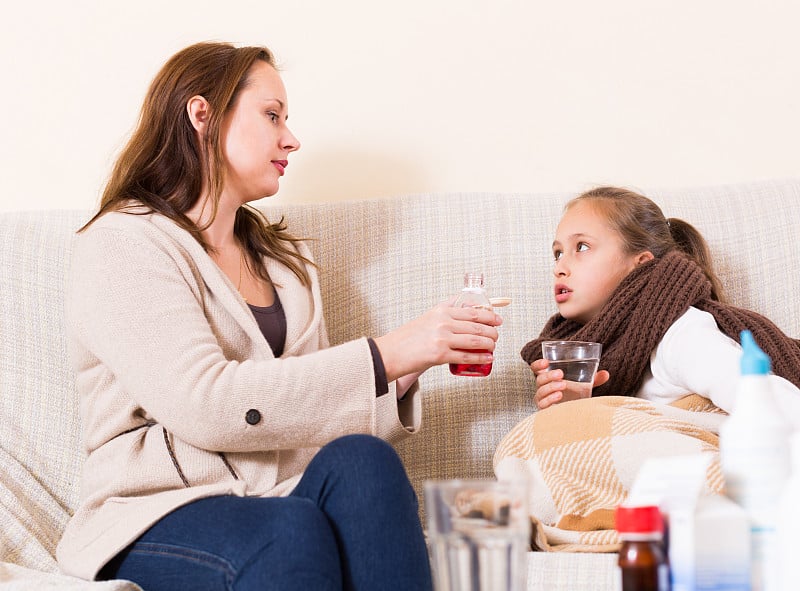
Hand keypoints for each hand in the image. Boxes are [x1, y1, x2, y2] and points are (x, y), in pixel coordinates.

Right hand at [374, 300, 501, 382]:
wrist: (391, 352)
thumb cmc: (409, 336)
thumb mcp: (428, 316)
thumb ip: (446, 310)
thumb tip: (467, 306)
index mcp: (441, 310)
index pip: (472, 311)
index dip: (490, 316)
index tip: (498, 320)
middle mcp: (443, 322)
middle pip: (477, 325)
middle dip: (492, 331)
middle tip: (496, 336)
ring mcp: (442, 339)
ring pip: (475, 340)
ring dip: (489, 344)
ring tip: (494, 346)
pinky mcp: (440, 355)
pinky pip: (466, 356)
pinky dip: (481, 358)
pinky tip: (488, 358)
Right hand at [531, 359, 609, 409]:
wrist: (577, 416)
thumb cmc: (577, 397)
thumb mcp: (586, 386)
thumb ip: (594, 379)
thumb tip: (605, 374)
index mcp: (549, 379)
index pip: (536, 370)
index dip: (537, 365)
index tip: (546, 362)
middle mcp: (544, 389)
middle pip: (539, 380)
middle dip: (549, 376)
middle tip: (561, 374)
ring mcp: (543, 400)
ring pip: (540, 391)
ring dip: (550, 387)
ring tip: (563, 385)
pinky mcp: (545, 411)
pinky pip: (542, 405)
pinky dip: (549, 399)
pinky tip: (559, 396)